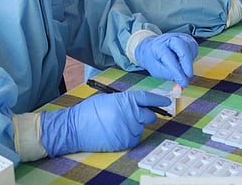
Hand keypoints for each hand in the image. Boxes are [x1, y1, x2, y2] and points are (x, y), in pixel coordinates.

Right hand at [40, 91, 170, 156]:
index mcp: (126, 101)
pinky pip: (133, 138)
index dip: (159, 99)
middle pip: (150, 115)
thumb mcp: (109, 99)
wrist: (74, 128)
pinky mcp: (124, 143)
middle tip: (136, 115)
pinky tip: (115, 132)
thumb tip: (138, 105)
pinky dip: (128, 136)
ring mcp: (128, 130)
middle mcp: (130, 115)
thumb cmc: (89, 111)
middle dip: (146, 114)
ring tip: (116, 124)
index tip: (167, 101)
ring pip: (140, 128)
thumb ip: (125, 101)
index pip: (148, 98)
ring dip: (134, 126)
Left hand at [135, 34, 197, 87]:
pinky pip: (194, 47)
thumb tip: (182, 80)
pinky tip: (186, 62)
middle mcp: (169, 39)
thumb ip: (169, 74)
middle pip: (182, 47)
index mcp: (158, 46)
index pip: (169, 57)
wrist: (151, 48)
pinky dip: (192, 57)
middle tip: (188, 76)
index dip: (178, 71)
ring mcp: (178, 37)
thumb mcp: (156, 70)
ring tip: (185, 70)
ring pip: (190, 47)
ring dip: (190, 61)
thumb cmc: (153, 58)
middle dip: (187, 63)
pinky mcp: (186, 38)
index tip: (183, 81)